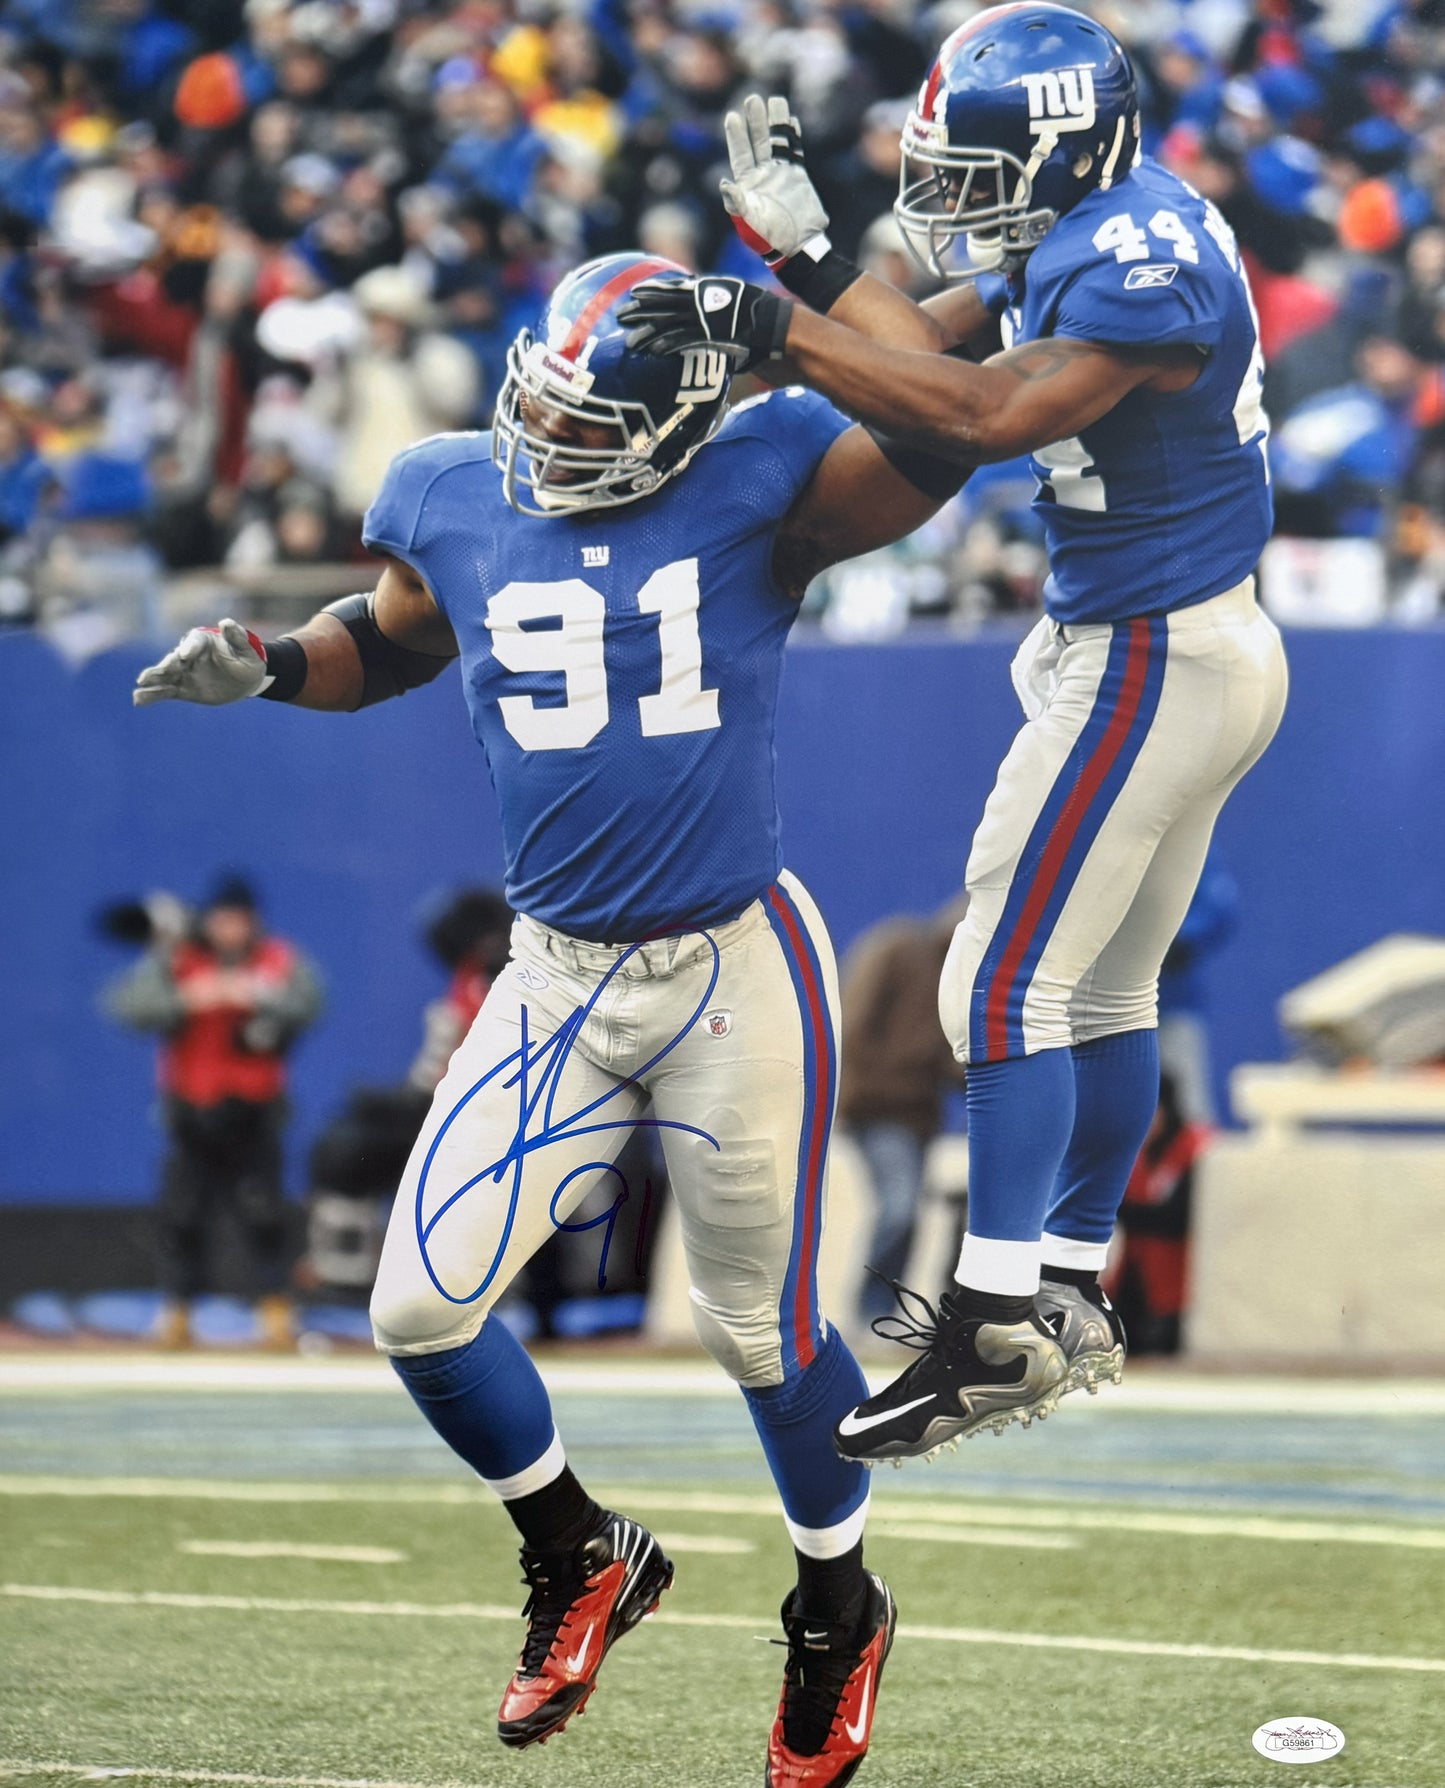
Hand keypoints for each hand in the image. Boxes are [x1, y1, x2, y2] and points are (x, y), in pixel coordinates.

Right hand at [133, 618, 267, 706]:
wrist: (246, 680)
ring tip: (141, 683)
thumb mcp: (248, 650)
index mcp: (204, 642)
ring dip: (153, 679)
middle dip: (169, 664)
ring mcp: (183, 673)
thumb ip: (237, 638)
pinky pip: (165, 692)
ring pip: (165, 675)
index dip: (190, 647)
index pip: (194, 642)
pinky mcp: (182, 689)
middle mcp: (189, 655)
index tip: (186, 655)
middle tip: (164, 670)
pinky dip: (151, 696)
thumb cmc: (248, 660)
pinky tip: (137, 700)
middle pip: (175, 659)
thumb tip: (226, 623)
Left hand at [620, 276, 791, 372]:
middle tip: (622, 314)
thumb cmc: (770, 334)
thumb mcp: (742, 321)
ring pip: (672, 321)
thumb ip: (721, 324)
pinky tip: (653, 352)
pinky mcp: (715, 335)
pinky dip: (669, 345)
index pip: (679, 288)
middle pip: (668, 302)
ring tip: (630, 341)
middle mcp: (710, 300)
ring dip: (649, 331)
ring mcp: (711, 317)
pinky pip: (686, 340)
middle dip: (643, 308)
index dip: (657, 290)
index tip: (637, 293)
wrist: (789, 335)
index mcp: (715, 291)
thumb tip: (708, 337)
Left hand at [721, 94, 829, 266]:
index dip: (736, 136)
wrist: (798, 246)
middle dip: (755, 121)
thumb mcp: (750, 222)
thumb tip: (724, 184)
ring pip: (777, 142)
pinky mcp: (798, 177)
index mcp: (748, 185)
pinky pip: (794, 151)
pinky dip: (793, 136)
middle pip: (758, 142)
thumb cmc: (770, 238)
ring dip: (775, 122)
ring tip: (776, 100)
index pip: (740, 154)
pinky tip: (791, 120)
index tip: (732, 116)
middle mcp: (763, 176)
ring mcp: (781, 175)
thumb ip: (738, 203)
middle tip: (753, 98)